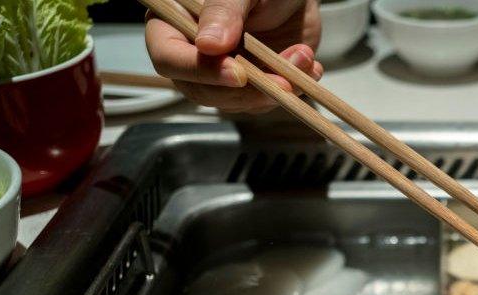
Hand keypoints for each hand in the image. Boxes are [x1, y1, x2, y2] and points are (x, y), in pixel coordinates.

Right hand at [146, 0, 322, 112]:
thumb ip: (223, 11)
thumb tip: (208, 46)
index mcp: (173, 22)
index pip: (168, 57)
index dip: (200, 71)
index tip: (238, 74)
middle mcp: (191, 52)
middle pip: (201, 91)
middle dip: (246, 92)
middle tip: (282, 82)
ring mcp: (220, 72)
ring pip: (235, 101)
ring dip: (274, 91)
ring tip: (302, 58)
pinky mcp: (249, 84)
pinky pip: (263, 100)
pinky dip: (291, 90)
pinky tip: (309, 67)